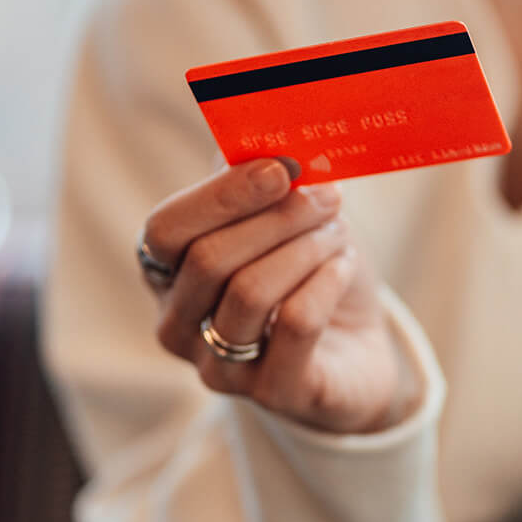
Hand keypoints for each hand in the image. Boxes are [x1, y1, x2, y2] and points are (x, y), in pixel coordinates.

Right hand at [140, 159, 418, 433]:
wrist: (357, 354)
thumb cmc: (310, 278)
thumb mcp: (285, 223)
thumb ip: (263, 179)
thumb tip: (263, 127)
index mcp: (167, 277)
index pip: (165, 231)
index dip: (221, 194)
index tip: (280, 168)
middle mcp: (179, 327)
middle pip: (210, 258)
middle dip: (277, 217)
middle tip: (328, 196)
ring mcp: (222, 368)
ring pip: (251, 290)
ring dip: (305, 248)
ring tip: (338, 233)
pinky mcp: (275, 394)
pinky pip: (296, 325)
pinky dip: (326, 283)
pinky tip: (343, 268)